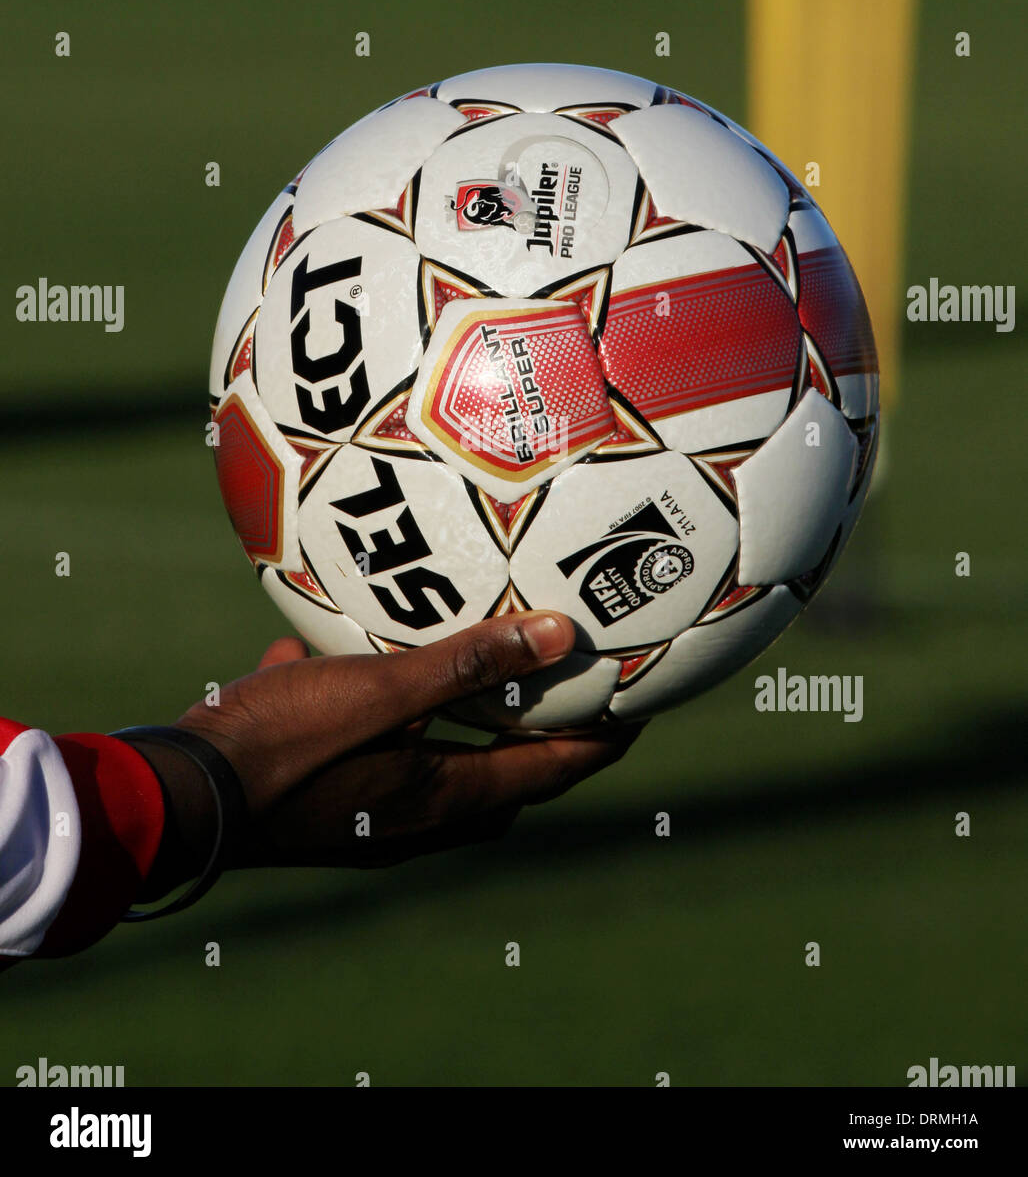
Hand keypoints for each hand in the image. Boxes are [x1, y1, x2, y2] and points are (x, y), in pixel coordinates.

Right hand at [140, 613, 640, 889]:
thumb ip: (468, 664)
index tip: (638, 706)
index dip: (599, 741)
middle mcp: (412, 819)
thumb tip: (559, 634)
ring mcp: (364, 816)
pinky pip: (365, 753)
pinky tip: (334, 656)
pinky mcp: (321, 800)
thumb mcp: (380, 691)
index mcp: (440, 797)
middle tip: (562, 693)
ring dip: (451, 726)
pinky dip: (371, 712)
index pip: (549, 772)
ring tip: (464, 674)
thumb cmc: (282, 744)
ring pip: (428, 765)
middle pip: (498, 782)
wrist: (178, 795)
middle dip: (534, 742)